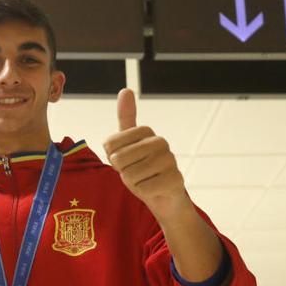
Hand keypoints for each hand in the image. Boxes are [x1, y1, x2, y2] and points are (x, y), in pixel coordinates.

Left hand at [103, 89, 187, 219]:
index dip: (111, 157)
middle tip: (134, 171)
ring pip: (130, 175)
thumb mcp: (128, 143)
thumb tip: (126, 90)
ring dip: (133, 182)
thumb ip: (125, 119)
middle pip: (119, 159)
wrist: (164, 196)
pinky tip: (154, 189)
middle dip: (121, 170)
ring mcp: (170, 160)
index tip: (124, 159)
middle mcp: (160, 142)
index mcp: (146, 131)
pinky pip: (142, 188)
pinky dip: (143, 192)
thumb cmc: (141, 168)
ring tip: (144, 179)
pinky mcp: (175, 180)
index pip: (110, 144)